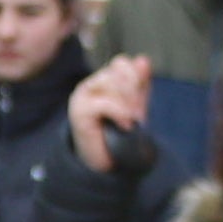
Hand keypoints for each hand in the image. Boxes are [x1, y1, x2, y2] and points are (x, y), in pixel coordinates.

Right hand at [63, 58, 151, 174]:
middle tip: (139, 113)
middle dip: (135, 90)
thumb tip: (143, 60)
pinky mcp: (79, 110)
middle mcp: (91, 84)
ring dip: (129, 103)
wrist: (106, 161)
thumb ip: (140, 84)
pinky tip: (125, 125)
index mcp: (104, 80)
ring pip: (112, 82)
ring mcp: (83, 95)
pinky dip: (120, 113)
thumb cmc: (119, 133)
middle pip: (118, 69)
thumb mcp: (135, 105)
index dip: (138, 77)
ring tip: (133, 120)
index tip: (143, 101)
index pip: (122, 63)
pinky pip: (105, 102)